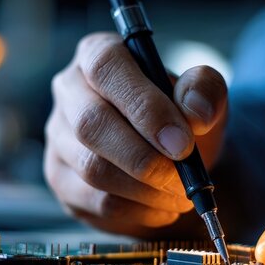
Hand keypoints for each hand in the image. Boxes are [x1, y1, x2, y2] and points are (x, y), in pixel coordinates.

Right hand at [44, 33, 227, 234]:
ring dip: (145, 189)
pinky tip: (162, 207)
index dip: (143, 106)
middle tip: (182, 178)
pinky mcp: (61, 178)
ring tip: (180, 194)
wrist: (173, 162)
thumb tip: (196, 112)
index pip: (106, 69)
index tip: (182, 142)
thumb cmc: (181, 120)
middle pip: (91, 124)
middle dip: (144, 158)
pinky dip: (138, 210)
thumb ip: (205, 90)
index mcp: (98, 55)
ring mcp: (59, 137)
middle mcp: (69, 91)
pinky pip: (96, 201)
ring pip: (92, 168)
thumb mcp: (203, 96)